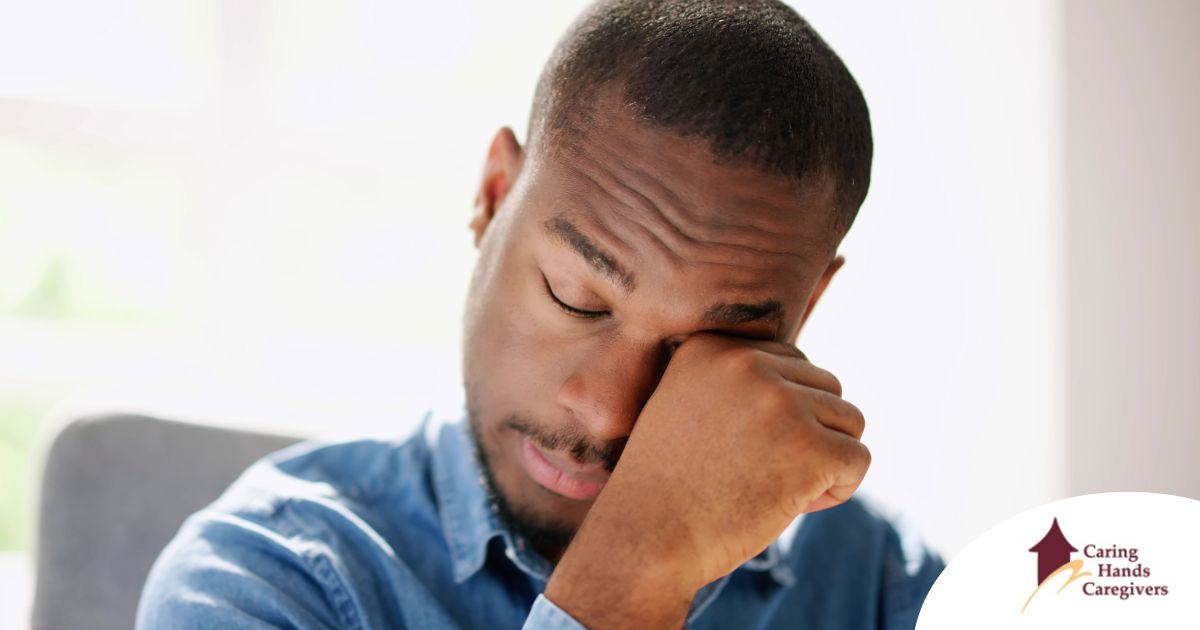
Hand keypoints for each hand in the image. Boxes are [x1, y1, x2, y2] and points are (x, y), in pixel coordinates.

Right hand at [544, 332, 869, 627]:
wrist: (645, 540)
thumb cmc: (667, 486)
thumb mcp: (686, 406)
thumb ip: (735, 382)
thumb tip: (807, 377)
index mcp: (713, 346)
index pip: (790, 362)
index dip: (781, 414)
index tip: (744, 448)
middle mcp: (747, 362)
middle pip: (826, 386)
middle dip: (809, 433)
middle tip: (762, 474)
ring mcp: (780, 403)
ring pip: (849, 420)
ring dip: (824, 459)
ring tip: (775, 488)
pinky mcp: (809, 447)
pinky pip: (858, 460)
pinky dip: (838, 489)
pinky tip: (794, 506)